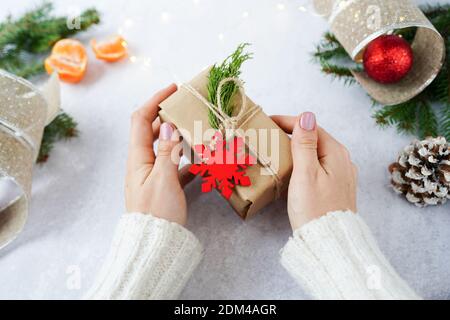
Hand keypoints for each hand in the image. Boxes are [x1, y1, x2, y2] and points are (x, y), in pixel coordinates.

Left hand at [125, 84, 192, 225]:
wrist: (154, 244)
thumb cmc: (157, 212)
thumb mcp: (164, 179)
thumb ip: (167, 151)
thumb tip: (168, 124)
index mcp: (138, 157)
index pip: (142, 119)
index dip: (155, 100)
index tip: (173, 89)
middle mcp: (143, 162)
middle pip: (153, 130)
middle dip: (170, 116)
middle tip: (189, 108)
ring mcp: (152, 174)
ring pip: (166, 148)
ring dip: (181, 137)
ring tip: (199, 132)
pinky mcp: (163, 186)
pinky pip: (175, 166)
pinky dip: (187, 160)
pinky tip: (202, 162)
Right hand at [271, 112, 356, 230]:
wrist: (329, 242)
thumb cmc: (314, 209)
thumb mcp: (305, 173)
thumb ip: (305, 144)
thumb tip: (307, 115)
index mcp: (336, 153)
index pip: (310, 127)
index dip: (288, 121)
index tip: (268, 121)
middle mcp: (343, 160)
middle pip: (315, 138)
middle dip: (293, 133)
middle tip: (270, 134)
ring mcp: (342, 174)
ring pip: (317, 152)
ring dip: (298, 147)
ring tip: (279, 148)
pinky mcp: (337, 186)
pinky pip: (320, 165)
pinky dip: (305, 160)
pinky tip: (295, 167)